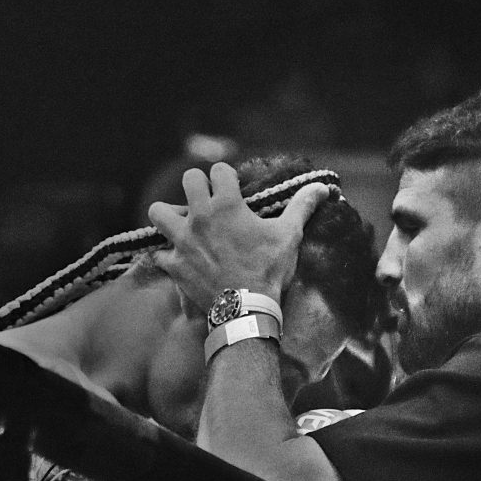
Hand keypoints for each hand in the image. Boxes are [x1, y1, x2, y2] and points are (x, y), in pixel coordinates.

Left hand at [148, 162, 329, 311]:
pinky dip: (168, 255)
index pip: (219, 170)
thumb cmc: (268, 270)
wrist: (246, 309)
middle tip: (209, 202)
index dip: (227, 177)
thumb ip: (302, 207)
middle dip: (198, 187)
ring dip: (169, 215)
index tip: (233, 188)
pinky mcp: (174, 264)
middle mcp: (200, 216)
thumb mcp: (289, 236)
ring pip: (159, 212)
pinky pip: (160, 253)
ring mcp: (183, 240)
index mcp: (227, 204)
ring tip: (183, 224)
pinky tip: (179, 259)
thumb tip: (322, 188)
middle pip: (189, 180)